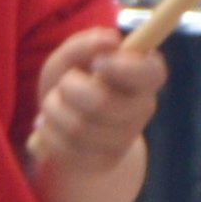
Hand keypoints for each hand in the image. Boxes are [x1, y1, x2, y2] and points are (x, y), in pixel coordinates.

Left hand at [27, 28, 161, 187]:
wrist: (67, 123)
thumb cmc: (74, 81)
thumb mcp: (72, 56)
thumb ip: (86, 43)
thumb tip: (110, 39)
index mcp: (144, 76)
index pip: (151, 74)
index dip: (122, 67)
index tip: (98, 63)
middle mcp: (142, 108)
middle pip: (101, 102)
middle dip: (69, 87)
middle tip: (66, 83)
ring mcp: (125, 139)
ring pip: (78, 127)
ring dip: (54, 109)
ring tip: (55, 104)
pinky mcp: (103, 162)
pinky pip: (66, 148)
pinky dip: (48, 132)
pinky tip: (52, 125)